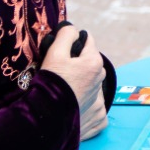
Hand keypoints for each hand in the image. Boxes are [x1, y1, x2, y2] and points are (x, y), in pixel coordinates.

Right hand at [40, 24, 107, 140]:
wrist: (48, 121)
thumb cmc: (51, 84)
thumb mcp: (54, 53)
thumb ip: (65, 35)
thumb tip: (73, 28)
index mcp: (94, 63)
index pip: (87, 41)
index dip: (73, 43)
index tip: (61, 50)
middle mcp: (102, 81)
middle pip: (90, 64)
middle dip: (77, 65)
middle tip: (58, 73)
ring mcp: (101, 102)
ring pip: (92, 86)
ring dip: (81, 85)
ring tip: (63, 92)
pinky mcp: (99, 120)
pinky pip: (94, 108)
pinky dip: (85, 107)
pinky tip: (72, 108)